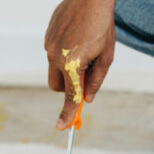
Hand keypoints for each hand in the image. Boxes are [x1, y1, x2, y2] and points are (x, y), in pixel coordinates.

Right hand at [44, 0, 115, 128]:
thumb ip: (96, 80)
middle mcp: (56, 58)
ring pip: (54, 70)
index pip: (70, 97)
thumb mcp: (106, 56)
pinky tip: (76, 38)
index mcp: (73, 65)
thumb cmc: (102, 26)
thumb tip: (89, 98)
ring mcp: (49, 47)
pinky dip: (63, 54)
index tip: (62, 127)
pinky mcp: (47, 37)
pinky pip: (53, 54)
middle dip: (68, 88)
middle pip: (58, 87)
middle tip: (84, 78)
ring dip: (66, 69)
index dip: (67, 114)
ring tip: (84, 49)